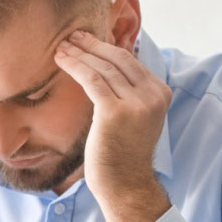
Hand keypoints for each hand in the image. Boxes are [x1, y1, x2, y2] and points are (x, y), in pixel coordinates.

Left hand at [55, 30, 172, 221]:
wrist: (124, 184)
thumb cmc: (123, 153)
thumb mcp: (136, 116)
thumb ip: (130, 92)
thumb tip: (107, 65)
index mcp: (160, 93)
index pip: (131, 61)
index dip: (106, 47)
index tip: (86, 40)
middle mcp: (153, 96)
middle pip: (118, 59)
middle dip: (92, 45)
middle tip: (71, 36)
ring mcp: (136, 104)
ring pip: (103, 67)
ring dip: (79, 54)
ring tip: (61, 47)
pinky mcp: (115, 112)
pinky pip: (92, 80)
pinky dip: (75, 66)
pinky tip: (61, 60)